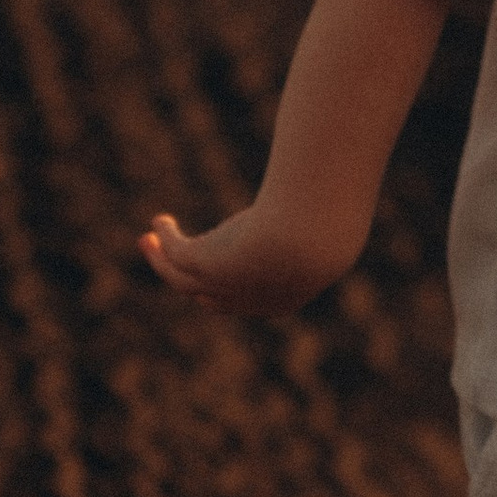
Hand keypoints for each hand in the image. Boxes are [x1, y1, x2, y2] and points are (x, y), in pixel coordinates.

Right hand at [139, 204, 343, 317]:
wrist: (307, 240)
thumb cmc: (328, 229)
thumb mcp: (333, 225)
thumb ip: (333, 218)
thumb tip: (348, 196)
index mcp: (279, 301)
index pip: (245, 300)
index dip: (226, 286)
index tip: (218, 265)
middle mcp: (246, 301)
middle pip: (205, 294)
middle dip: (185, 277)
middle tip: (170, 257)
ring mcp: (222, 287)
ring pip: (181, 279)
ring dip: (161, 260)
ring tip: (148, 240)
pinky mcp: (203, 266)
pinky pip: (174, 256)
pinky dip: (164, 240)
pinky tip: (161, 221)